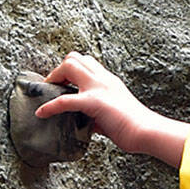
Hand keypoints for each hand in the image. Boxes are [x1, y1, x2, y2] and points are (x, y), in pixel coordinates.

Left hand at [41, 52, 189, 168]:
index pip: (87, 62)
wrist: (147, 131)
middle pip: (75, 57)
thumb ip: (98, 114)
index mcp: (109, 81)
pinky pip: (64, 100)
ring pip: (69, 65)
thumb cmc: (134, 127)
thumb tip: (87, 123)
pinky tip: (42, 113)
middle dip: (59, 70)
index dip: (71, 70)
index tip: (63, 84)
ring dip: (54, 77)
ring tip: (47, 92)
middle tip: (53, 87)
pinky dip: (50, 106)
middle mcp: (103, 79)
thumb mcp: (114, 114)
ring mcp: (98, 88)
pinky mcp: (94, 102)